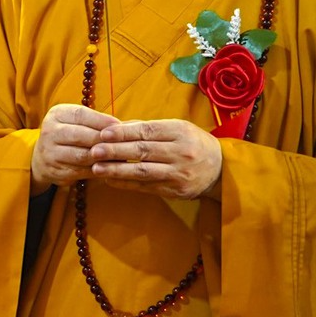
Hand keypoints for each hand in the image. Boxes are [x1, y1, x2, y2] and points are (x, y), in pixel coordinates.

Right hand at [31, 103, 116, 189]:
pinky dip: (97, 170)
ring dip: (102, 157)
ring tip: (118, 157)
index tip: (118, 125)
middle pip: (81, 136)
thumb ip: (95, 122)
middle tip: (121, 143)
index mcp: (56, 115)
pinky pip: (81, 171)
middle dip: (103, 140)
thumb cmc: (69, 135)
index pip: (80, 114)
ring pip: (82, 155)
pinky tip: (109, 168)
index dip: (101, 120)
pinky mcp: (55, 170)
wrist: (44, 157)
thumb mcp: (77, 121)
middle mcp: (50, 132)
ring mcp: (50, 153)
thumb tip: (122, 127)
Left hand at [90, 118, 223, 199]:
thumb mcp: (177, 128)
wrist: (221, 170)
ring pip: (142, 171)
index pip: (147, 131)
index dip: (123, 133)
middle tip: (94, 151)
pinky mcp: (175, 190)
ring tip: (97, 168)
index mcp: (180, 131)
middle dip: (115, 151)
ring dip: (117, 170)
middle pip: (143, 151)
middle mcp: (180, 152)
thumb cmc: (193, 143)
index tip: (103, 134)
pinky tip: (110, 180)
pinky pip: (146, 186)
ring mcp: (178, 172)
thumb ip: (148, 127)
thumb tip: (117, 127)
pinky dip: (126, 183)